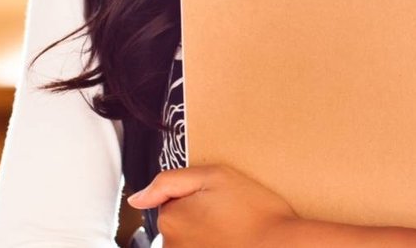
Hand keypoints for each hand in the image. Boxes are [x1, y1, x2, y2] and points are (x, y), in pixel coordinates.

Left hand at [127, 163, 300, 246]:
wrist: (280, 245)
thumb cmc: (254, 211)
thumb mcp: (215, 176)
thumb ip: (168, 181)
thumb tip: (135, 198)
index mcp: (171, 218)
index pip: (170, 202)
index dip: (196, 196)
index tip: (219, 200)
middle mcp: (171, 245)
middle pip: (177, 224)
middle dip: (197, 218)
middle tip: (228, 216)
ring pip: (188, 241)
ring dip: (204, 236)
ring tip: (232, 233)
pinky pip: (198, 247)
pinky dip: (212, 245)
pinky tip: (229, 242)